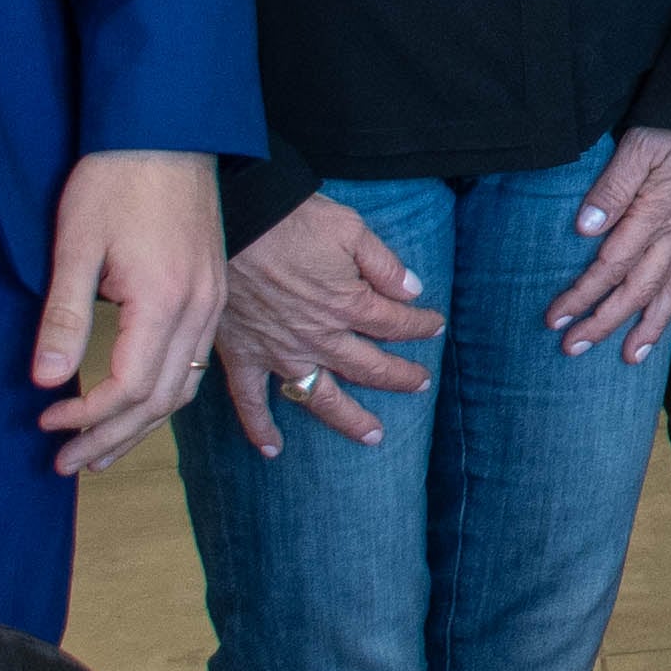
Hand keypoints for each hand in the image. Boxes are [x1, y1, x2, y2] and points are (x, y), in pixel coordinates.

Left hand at [33, 148, 226, 476]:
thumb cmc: (116, 180)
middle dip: (111, 438)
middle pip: (161, 400)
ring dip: (139, 426)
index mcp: (166, 300)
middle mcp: (199, 310)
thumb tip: (42, 382)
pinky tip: (136, 406)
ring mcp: (211, 303)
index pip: (129, 387)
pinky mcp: (211, 293)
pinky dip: (162, 397)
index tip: (45, 423)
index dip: (86, 417)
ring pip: (183, 388)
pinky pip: (194, 364)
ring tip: (97, 453)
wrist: (169, 130)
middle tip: (65, 464)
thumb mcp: (75, 245)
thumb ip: (63, 317)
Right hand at [214, 195, 445, 453]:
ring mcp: (280, 352)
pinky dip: (259, 427)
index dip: (420, 325)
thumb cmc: (292, 220)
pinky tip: (272, 450)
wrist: (234, 221)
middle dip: (400, 377)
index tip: (435, 326)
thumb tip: (413, 289)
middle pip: (369, 367)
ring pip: (321, 397)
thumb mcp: (351, 229)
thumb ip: (384, 264)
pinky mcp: (243, 356)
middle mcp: (319, 337)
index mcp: (348, 305)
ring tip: (372, 436)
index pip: (395, 323)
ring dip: (348, 419)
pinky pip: (250, 401)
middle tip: (420, 385)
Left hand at [546, 126, 670, 364]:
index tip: (555, 318)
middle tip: (574, 347)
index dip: (582, 294)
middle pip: (637, 287)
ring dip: (650, 323)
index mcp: (653, 212)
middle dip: (605, 321)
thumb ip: (613, 187)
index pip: (610, 265)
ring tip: (631, 355)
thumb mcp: (641, 142)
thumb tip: (584, 229)